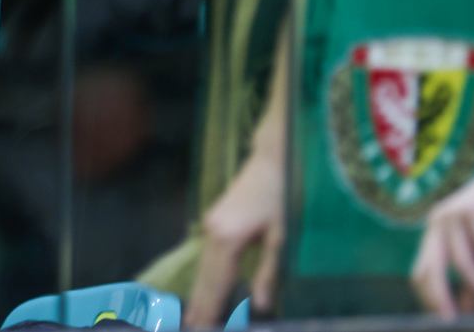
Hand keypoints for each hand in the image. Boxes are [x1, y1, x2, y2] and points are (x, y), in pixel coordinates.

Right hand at [187, 140, 284, 326]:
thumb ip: (270, 273)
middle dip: (198, 305)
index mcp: (227, 239)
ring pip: (203, 267)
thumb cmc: (283, 197)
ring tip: (191, 317)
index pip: (217, 283)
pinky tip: (204, 289)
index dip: (210, 309)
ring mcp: (211, 225)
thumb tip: (261, 306)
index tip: (200, 328)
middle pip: (204, 277)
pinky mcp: (215, 220)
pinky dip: (204, 277)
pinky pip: (207, 257)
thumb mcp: (283, 237)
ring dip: (199, 293)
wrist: (273, 159)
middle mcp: (212, 233)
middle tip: (189, 327)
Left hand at [411, 154, 473, 316]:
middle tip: (457, 324)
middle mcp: (437, 223)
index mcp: (436, 234)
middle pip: (430, 270)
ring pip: (462, 262)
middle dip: (441, 299)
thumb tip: (469, 310)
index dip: (430, 299)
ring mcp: (453, 214)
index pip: (421, 272)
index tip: (448, 321)